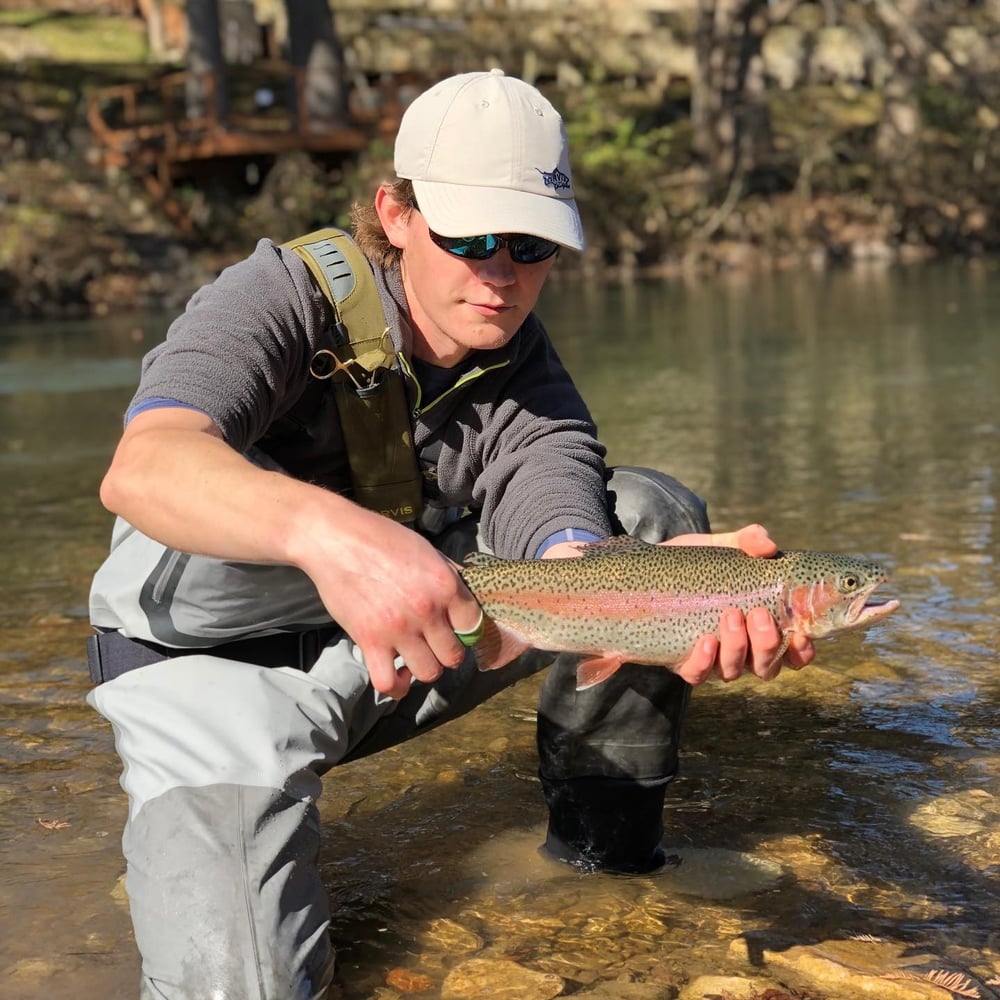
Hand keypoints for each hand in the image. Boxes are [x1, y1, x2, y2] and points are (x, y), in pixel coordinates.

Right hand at [298, 514, 483, 698]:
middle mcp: (427, 610)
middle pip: (453, 656)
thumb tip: (464, 598)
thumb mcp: (426, 550)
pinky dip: (396, 686)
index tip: (456, 633)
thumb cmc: (380, 538)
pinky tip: (396, 673)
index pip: (474, 626)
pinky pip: (389, 683)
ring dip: (423, 668)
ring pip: (428, 673)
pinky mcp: (370, 641)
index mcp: (445, 585)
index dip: (467, 633)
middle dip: (446, 653)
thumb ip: (447, 576)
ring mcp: (399, 629)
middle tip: (433, 645)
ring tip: (414, 656)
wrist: (335, 539)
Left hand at [665, 523, 814, 684]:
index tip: (801, 634)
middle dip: (768, 645)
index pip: (794, 653)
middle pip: (768, 667)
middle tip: (759, 614)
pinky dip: (704, 662)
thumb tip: (767, 545)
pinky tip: (705, 641)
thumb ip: (748, 541)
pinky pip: (697, 674)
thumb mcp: (724, 546)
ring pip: (734, 672)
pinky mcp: (682, 660)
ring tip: (730, 615)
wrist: (650, 569)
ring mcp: (712, 658)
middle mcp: (742, 650)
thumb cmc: (699, 562)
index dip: (803, 651)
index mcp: (762, 627)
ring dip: (737, 647)